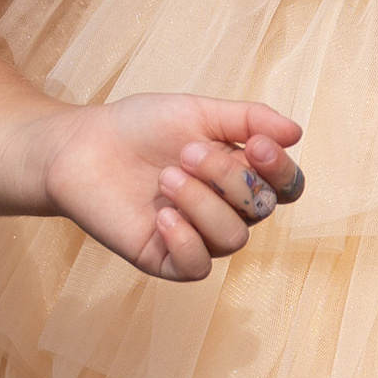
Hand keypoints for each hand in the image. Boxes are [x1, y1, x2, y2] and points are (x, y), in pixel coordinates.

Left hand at [38, 96, 302, 282]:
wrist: (81, 146)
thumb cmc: (140, 128)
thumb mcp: (197, 111)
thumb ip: (248, 119)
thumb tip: (296, 132)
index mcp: (239, 174)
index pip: (285, 186)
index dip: (280, 170)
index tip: (257, 145)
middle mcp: (225, 209)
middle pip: (259, 208)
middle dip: (228, 177)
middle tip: (186, 152)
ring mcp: (197, 237)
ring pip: (232, 238)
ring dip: (201, 202)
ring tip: (164, 178)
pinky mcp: (165, 259)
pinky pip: (196, 266)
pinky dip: (185, 239)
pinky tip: (161, 216)